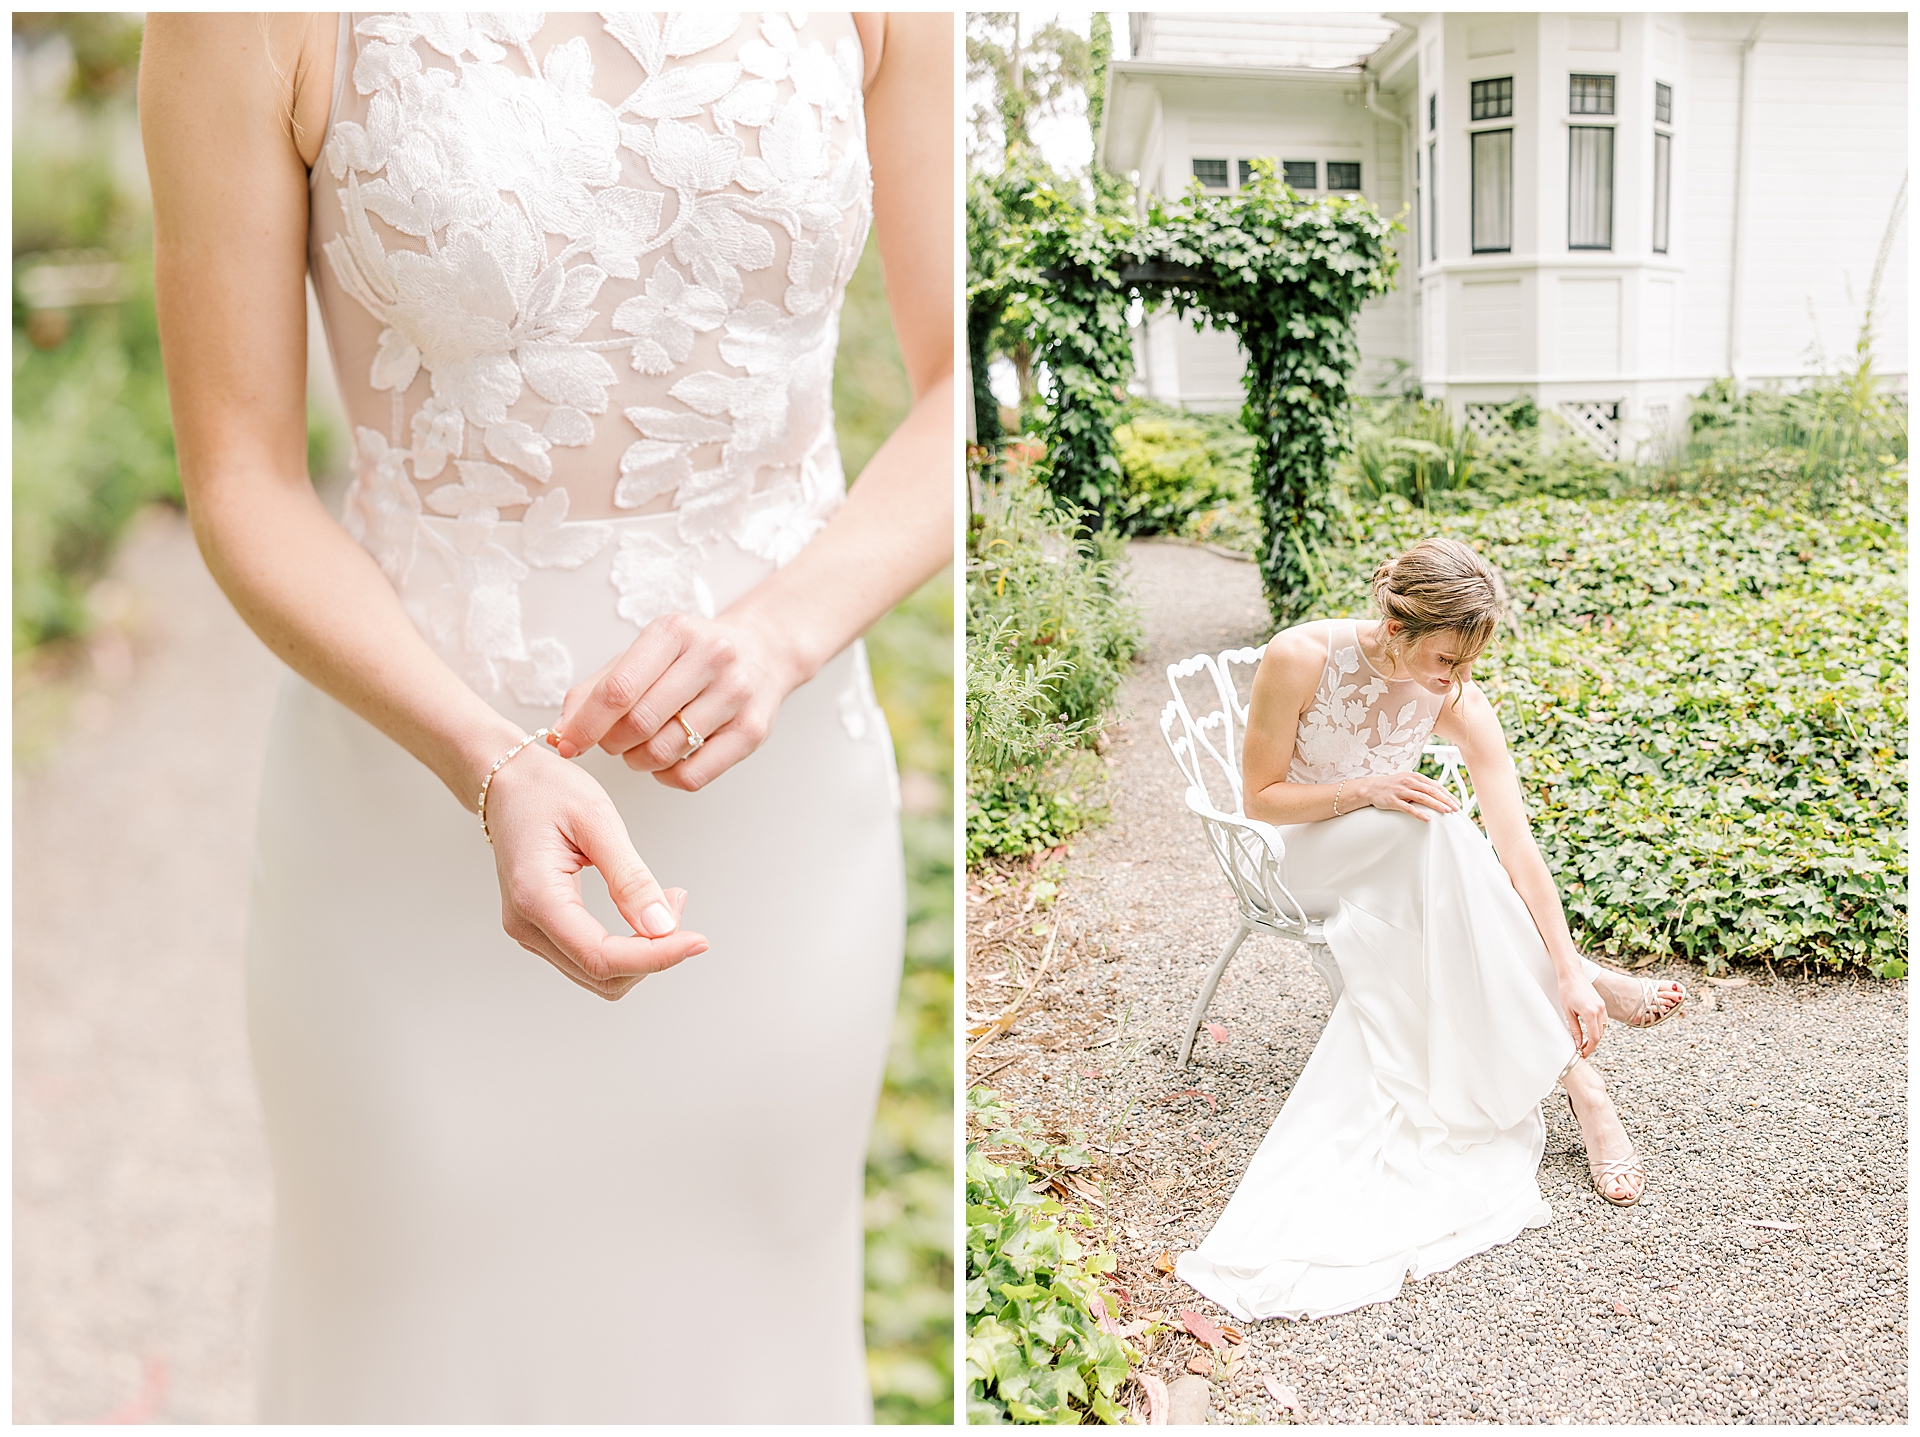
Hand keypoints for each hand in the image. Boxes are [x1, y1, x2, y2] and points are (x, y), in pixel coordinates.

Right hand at [483, 745, 708, 999]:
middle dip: (653, 952)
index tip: (697, 941)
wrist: (507, 782)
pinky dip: (626, 944)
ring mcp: (530, 930)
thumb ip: (630, 877)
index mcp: (536, 897)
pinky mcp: (541, 927)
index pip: (602, 958)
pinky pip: (589, 956)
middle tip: (679, 902)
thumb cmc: (545, 790)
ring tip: (668, 900)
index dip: (656, 958)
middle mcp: (526, 925)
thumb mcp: (597, 821)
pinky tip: (645, 909)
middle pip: (602, 975)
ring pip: (599, 973)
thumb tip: (662, 926)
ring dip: (642, 951)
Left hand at [553, 613, 802, 790]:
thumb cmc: (691, 656)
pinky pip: (691, 776)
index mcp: (675, 633)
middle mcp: (711, 658)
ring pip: (663, 752)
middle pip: (638, 723)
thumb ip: (597, 689)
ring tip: (639, 748)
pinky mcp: (752, 731)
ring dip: (637, 761)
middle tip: (609, 742)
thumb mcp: (643, 654)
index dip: (585, 724)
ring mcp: (736, 695)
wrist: (763, 650)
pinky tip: (666, 761)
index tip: (566, 743)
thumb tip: (560, 731)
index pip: (618, 689)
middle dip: (611, 743)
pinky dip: (665, 776)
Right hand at [1355, 771, 1460, 821]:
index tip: (1456, 802)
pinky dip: (1418, 813)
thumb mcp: (1408, 781)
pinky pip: (1408, 808)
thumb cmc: (1392, 786)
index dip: (1447, 794)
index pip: (1435, 786)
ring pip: (1422, 798)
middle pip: (1432, 791)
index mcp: (1415, 776)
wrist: (1370, 787)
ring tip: (1446, 811)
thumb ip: (1422, 785)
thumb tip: (1439, 794)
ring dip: (1436, 805)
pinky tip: (1427, 819)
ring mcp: (1401, 790)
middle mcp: (1409, 781)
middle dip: (1446, 800)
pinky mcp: (1393, 800)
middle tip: (1456, 808)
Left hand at [1558, 973, 1607, 1057]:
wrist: (1572, 975)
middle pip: (1600, 1034)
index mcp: (1590, 1013)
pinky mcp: (1602, 1004)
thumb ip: (1574, 1029)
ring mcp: (1603, 1007)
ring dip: (1595, 1036)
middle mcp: (1600, 1010)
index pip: (1594, 1037)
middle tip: (1582, 1050)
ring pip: (1603, 1028)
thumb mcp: (1568, 1012)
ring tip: (1584, 1042)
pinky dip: (1597, 1027)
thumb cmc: (1567, 991)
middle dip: (1592, 1044)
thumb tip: (1577, 1044)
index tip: (1583, 1053)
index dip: (1590, 1048)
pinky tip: (1589, 1030)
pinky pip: (1603, 1021)